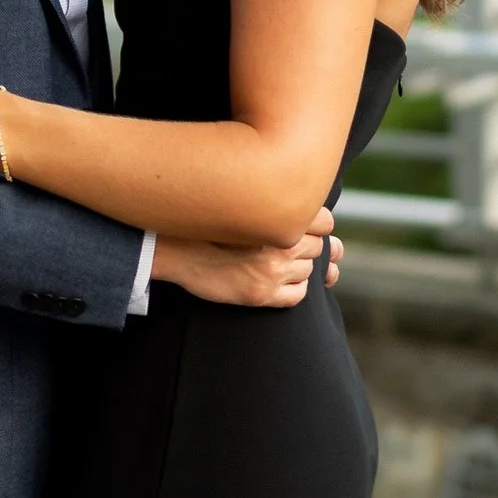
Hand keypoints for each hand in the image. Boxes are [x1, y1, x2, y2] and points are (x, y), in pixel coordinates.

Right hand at [155, 208, 343, 308]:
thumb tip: (318, 217)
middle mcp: (280, 244)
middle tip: (283, 246)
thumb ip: (276, 203)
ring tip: (272, 262)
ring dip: (298, 268)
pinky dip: (292, 289)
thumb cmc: (206, 219)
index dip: (316, 224)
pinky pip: (298, 295)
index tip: (305, 227)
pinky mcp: (262, 294)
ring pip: (309, 270)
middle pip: (319, 246)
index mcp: (278, 216)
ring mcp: (273, 271)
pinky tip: (272, 281)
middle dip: (307, 246)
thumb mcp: (244, 202)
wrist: (173, 248)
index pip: (324, 221)